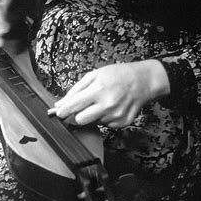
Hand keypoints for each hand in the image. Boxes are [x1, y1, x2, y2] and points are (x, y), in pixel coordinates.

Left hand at [52, 60, 170, 127]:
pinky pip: (105, 125)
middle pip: (80, 120)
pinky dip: (104, 117)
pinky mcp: (122, 123)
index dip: (63, 111)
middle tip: (80, 107)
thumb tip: (60, 103)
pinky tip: (110, 107)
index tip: (58, 113)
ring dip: (92, 115)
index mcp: (98, 90)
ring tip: (101, 102)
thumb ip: (76, 90)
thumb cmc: (118, 75)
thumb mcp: (95, 75)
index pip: (74, 106)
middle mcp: (107, 105)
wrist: (143, 81)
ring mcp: (115, 116)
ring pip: (92, 123)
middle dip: (76, 115)